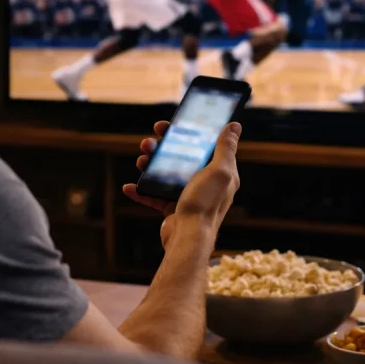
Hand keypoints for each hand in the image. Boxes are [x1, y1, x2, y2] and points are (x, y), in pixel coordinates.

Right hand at [123, 121, 241, 245]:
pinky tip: (130, 187)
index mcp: (219, 172)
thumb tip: (234, 126)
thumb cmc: (205, 204)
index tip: (171, 124)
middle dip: (162, 147)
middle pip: (180, 157)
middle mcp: (204, 182)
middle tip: (148, 141)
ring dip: (149, 165)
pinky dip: (142, 191)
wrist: (188, 238)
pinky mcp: (173, 208)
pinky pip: (154, 196)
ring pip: (165, 174)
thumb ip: (226, 148)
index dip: (187, 132)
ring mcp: (187, 195)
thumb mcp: (219, 171)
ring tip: (140, 160)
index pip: (203, 145)